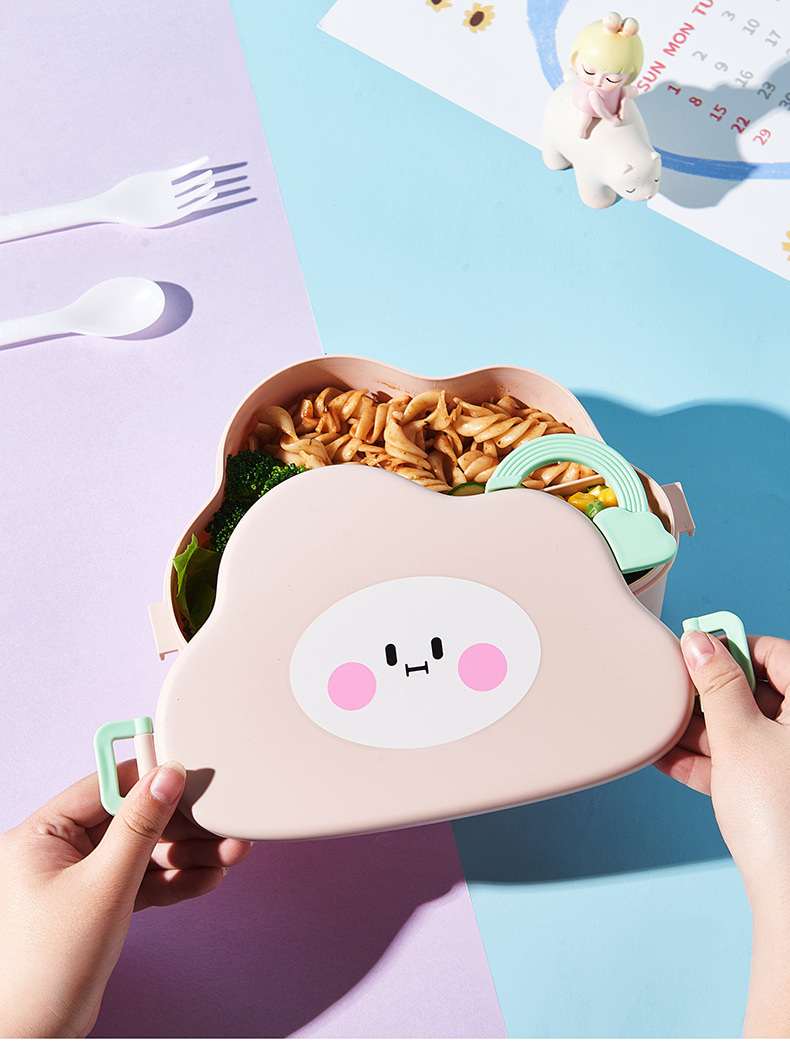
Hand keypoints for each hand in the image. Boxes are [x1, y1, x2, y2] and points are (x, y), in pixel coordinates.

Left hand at [0, 761, 250, 1037]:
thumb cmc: (47, 970)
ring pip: (143, 851)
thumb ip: (140, 827)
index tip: (188, 770)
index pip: (103, 786)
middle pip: (131, 819)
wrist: (39, 1036)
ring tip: (227, 852)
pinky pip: (143, 880)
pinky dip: (175, 880)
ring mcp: (80, 880)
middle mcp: (57, 852)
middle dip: (180, 825)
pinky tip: (207, 876)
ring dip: (186, 854)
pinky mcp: (100, 904)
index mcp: (41, 836)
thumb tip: (165, 777)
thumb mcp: (105, 886)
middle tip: (220, 820)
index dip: (149, 777)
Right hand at [655, 632, 789, 1036]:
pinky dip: (711, 760)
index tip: (694, 650)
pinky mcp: (781, 796)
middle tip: (675, 692)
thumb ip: (716, 684)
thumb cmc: (781, 818)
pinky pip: (744, 764)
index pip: (776, 653)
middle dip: (711, 693)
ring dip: (704, 728)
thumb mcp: (738, 737)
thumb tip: (701, 643)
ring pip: (748, 729)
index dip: (732, 647)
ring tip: (664, 729)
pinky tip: (671, 760)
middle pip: (760, 691)